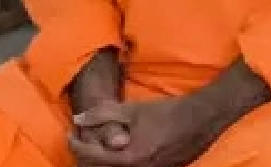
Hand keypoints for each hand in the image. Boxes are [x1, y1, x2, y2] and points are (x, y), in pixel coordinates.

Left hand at [69, 96, 213, 166]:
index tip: (70, 136)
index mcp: (130, 158)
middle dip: (87, 158)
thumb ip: (103, 114)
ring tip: (95, 148)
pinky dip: (119, 164)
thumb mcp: (133, 110)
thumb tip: (78, 118)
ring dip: (102, 162)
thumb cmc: (167, 113)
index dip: (76, 146)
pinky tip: (117, 153)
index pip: (92, 157)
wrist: (200, 120)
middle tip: (79, 143)